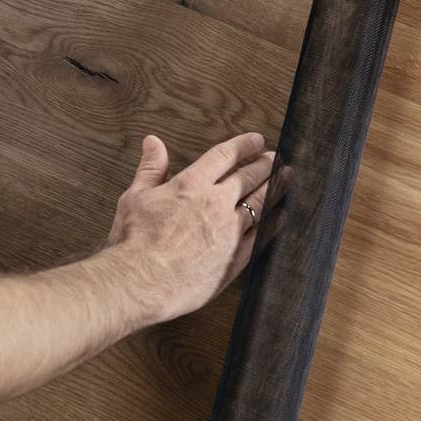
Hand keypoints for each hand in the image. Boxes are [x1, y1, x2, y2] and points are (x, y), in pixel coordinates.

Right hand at [104, 131, 274, 323]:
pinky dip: (274, 222)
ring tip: (287, 177)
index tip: (257, 141)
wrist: (142, 280)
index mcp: (192, 184)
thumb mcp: (135, 197)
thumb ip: (150, 168)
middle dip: (264, 164)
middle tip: (275, 158)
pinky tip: (281, 215)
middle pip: (249, 177)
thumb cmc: (134, 241)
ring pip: (261, 202)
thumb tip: (153, 142)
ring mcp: (230, 230)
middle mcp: (216, 203)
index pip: (224, 156)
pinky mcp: (236, 257)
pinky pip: (262, 235)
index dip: (244, 145)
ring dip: (276, 187)